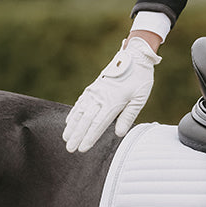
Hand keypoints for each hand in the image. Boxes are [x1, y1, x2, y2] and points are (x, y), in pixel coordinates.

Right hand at [63, 37, 160, 152]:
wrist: (134, 57)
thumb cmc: (140, 78)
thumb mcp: (140, 98)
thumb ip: (128, 116)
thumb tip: (119, 133)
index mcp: (113, 102)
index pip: (98, 124)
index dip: (89, 138)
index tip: (82, 149)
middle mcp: (100, 97)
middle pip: (86, 120)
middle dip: (77, 136)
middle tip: (69, 149)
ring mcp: (95, 91)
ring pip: (80, 111)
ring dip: (72, 126)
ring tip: (65, 138)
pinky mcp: (93, 87)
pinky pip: (80, 102)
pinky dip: (74, 112)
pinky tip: (69, 121)